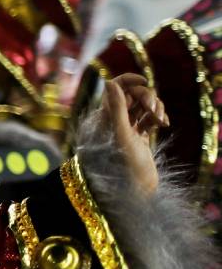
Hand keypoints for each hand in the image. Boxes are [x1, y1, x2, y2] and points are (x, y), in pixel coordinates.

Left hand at [99, 74, 167, 196]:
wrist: (135, 188)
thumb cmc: (125, 164)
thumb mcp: (122, 134)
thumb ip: (115, 108)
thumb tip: (109, 81)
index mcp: (104, 116)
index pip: (115, 87)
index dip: (128, 79)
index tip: (144, 80)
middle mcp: (114, 120)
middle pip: (133, 94)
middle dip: (147, 97)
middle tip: (153, 111)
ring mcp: (128, 127)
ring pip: (143, 104)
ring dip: (155, 107)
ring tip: (161, 121)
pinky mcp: (139, 135)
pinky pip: (149, 116)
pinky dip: (157, 117)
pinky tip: (164, 125)